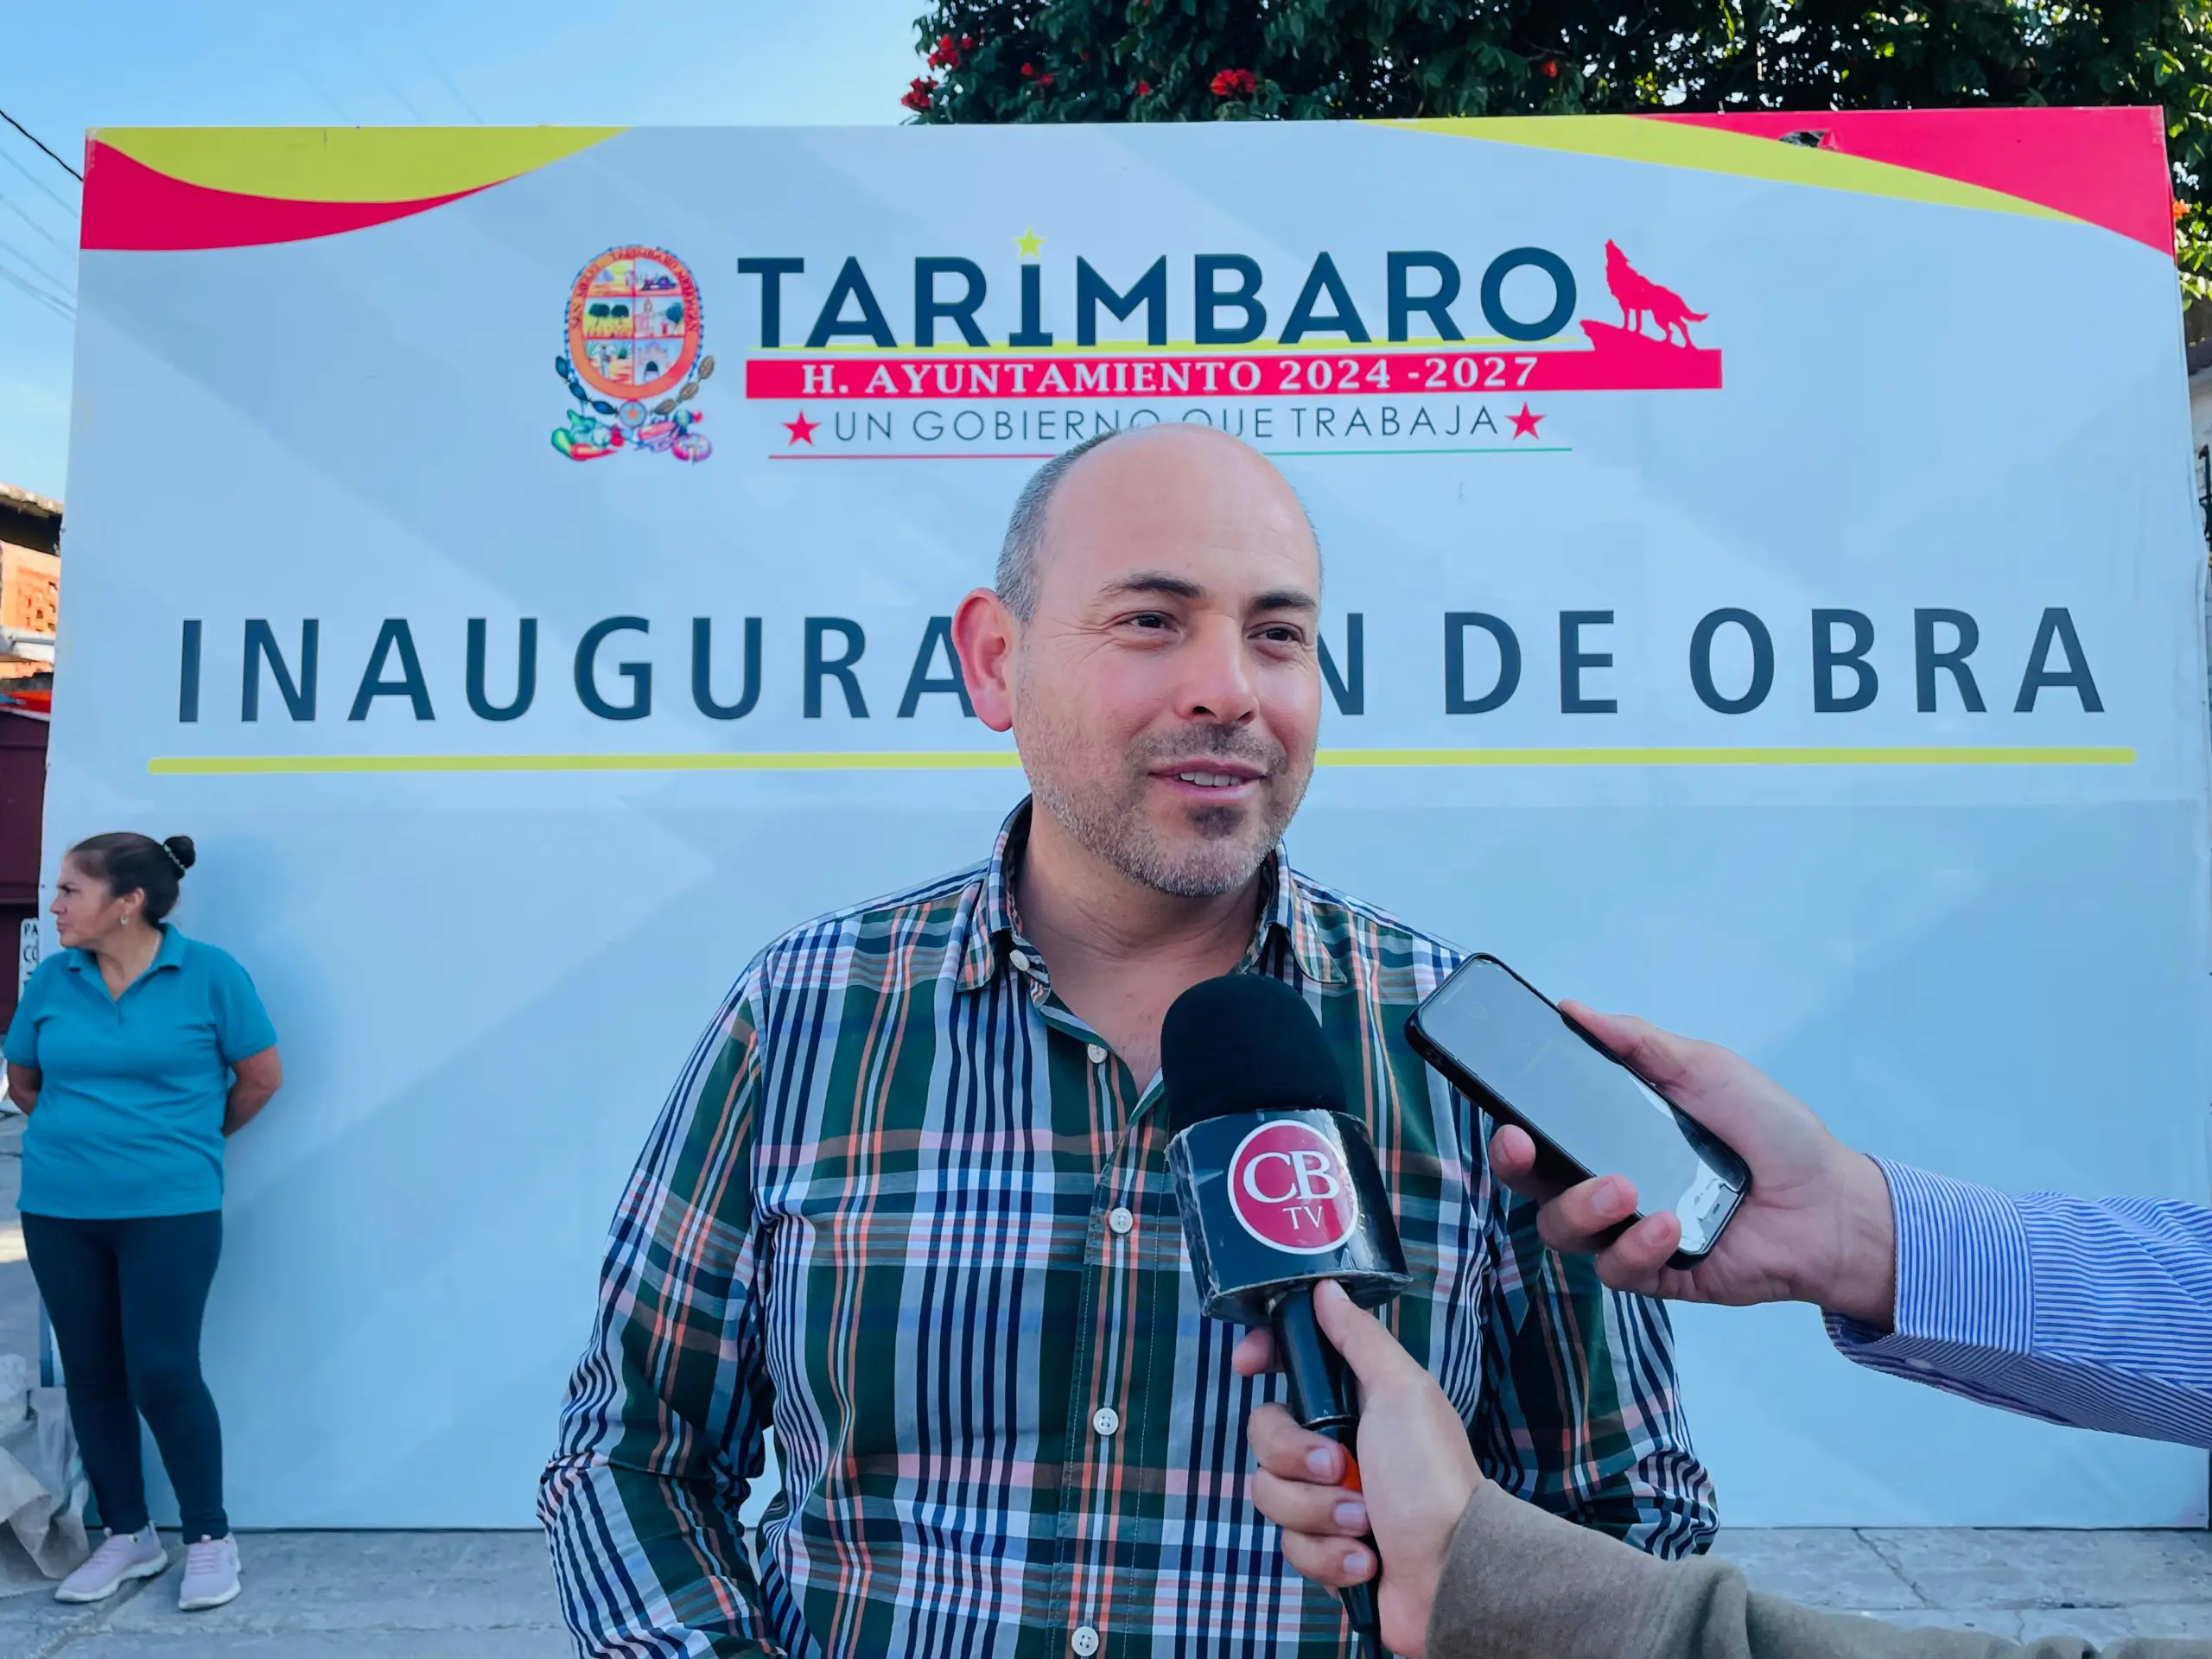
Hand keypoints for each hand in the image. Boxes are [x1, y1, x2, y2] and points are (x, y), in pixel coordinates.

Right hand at [1231, 1283, 1480, 1658]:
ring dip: (1319, 1514)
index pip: (1289, 1366)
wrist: (1453, 1573)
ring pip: (1271, 1496)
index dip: (1264, 1358)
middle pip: (1264, 1437)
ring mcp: (1327, 1501)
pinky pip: (1292, 1547)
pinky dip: (1329, 1555)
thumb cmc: (1432, 1478)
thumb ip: (1360, 1339)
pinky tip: (1366, 1561)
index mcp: (1353, 1403)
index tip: (1248, 1365)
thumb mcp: (1402, 1393)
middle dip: (1298, 1460)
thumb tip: (1326, 1290)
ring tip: (1364, 1526)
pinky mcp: (1325, 1550)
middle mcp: (1335, 1447)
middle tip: (1340, 1469)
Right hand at [1488, 1003, 1896, 1323]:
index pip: (1543, 1134)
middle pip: (1534, 1185)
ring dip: (1581, 1207)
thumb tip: (1572, 1009)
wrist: (1830, 1200)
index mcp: (1613, 1135)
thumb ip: (1639, 1042)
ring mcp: (1630, 1232)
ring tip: (1622, 1189)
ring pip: (1564, 1232)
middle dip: (1515, 1166)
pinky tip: (1666, 1224)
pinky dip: (1635, 1246)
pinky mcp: (1658, 1274)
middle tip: (1523, 1145)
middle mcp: (1611, 1184)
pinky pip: (1617, 1269)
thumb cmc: (1772, 1131)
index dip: (1512, 1128)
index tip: (1507, 1114)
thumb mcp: (1705, 1069)